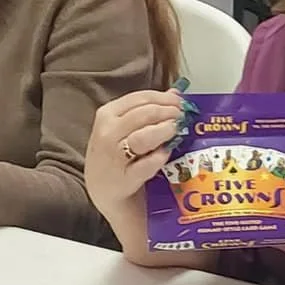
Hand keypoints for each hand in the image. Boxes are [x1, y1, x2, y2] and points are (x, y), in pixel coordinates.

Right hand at [85, 91, 186, 215]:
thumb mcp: (123, 128)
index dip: (163, 98)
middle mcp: (107, 133)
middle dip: (168, 113)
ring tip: (176, 130)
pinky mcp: (125, 178)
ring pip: (144, 137)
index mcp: (107, 115)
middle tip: (182, 116)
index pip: (138, 98)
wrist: (102, 190)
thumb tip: (175, 93)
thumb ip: (146, 110)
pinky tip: (167, 152)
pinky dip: (160, 156)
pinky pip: (147, 163)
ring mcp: (114, 157)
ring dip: (165, 130)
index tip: (179, 102)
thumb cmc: (115, 155)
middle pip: (144, 114)